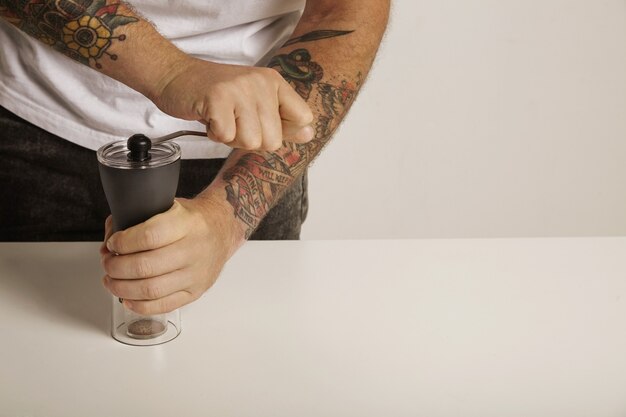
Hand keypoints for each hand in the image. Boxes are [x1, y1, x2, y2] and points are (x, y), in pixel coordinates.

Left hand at [99, 198, 241, 314]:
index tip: (113, 243)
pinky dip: (138, 305)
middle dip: (116, 267)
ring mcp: (196, 273)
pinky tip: (127, 297)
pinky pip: (163, 305)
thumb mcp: (167, 206)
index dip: (123, 242)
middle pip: (145, 266)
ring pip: (151, 289)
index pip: (148, 236)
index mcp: (187, 223)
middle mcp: (194, 249)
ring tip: (112, 280)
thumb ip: (136, 219)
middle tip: (108, 263)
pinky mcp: (196, 291)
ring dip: (122, 288)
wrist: (221, 230)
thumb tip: (109, 245)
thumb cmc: (191, 220)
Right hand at [152, 56, 314, 150]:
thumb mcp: (255, 102)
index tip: (260, 122)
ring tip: (222, 119)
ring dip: (232, 139)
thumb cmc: (216, 95)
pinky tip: (209, 118)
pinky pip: (227, 137)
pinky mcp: (218, 98)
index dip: (282, 131)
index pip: (303, 118)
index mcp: (275, 82)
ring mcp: (240, 88)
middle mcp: (261, 82)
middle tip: (234, 121)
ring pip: (252, 142)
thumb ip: (282, 119)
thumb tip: (310, 134)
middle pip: (274, 140)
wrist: (175, 76)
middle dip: (250, 140)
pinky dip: (214, 135)